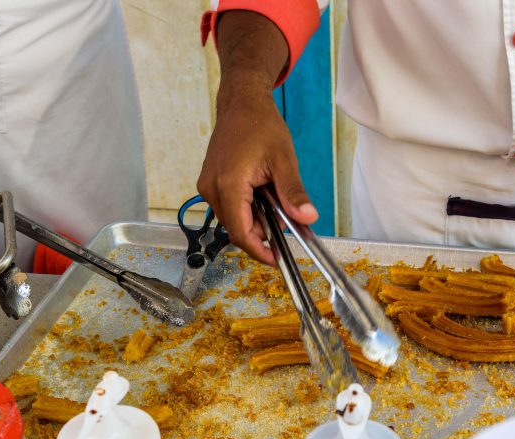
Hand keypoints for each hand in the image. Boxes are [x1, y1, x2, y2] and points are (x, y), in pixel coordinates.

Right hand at [197, 92, 316, 265]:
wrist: (241, 104)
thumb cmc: (260, 125)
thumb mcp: (284, 160)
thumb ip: (293, 192)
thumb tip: (306, 218)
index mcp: (228, 184)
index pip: (240, 233)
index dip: (260, 251)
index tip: (278, 258)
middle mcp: (211, 189)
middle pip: (236, 229)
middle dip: (261, 234)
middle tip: (285, 222)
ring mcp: (208, 186)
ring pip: (232, 220)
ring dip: (254, 221)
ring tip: (274, 201)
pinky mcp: (209, 183)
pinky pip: (228, 207)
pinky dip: (246, 209)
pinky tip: (261, 196)